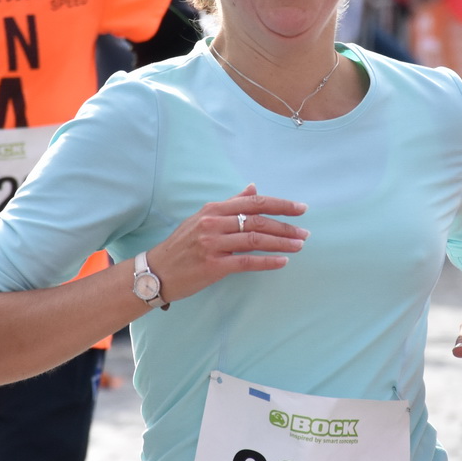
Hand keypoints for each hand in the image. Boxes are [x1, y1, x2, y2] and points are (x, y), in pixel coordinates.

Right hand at [144, 184, 308, 304]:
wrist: (156, 271)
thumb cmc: (182, 246)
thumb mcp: (203, 218)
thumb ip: (230, 203)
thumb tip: (254, 188)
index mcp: (213, 210)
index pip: (253, 202)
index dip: (280, 204)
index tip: (300, 209)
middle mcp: (213, 223)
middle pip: (257, 220)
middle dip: (285, 225)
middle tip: (305, 232)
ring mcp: (212, 244)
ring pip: (255, 239)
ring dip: (281, 242)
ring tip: (300, 245)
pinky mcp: (212, 265)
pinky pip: (246, 262)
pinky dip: (267, 261)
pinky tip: (283, 261)